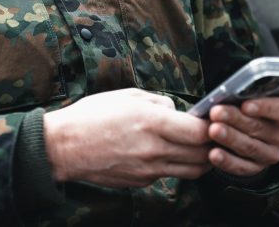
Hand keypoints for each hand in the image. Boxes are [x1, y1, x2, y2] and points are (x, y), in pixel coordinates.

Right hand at [44, 88, 212, 187]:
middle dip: (213, 144)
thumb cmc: (92, 116)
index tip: (214, 119)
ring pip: (192, 170)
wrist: (64, 147)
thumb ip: (158, 102)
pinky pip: (169, 174)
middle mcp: (154, 149)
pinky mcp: (142, 182)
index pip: (200, 132)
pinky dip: (176, 165)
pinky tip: (168, 152)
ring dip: (201, 159)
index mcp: (152, 122)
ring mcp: (149, 170)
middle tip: (213, 133)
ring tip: (197, 146)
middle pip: (202, 155)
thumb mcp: (127, 96)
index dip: (213, 126)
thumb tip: (177, 111)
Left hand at [206, 95, 278, 175]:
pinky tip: (214, 154)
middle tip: (216, 113)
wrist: (240, 128)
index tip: (245, 105)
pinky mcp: (256, 167)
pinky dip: (226, 160)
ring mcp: (270, 152)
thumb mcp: (245, 94)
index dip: (266, 107)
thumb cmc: (242, 103)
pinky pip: (242, 166)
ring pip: (251, 146)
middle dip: (236, 119)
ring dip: (230, 138)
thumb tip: (221, 97)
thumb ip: (239, 94)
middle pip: (261, 127)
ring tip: (213, 130)